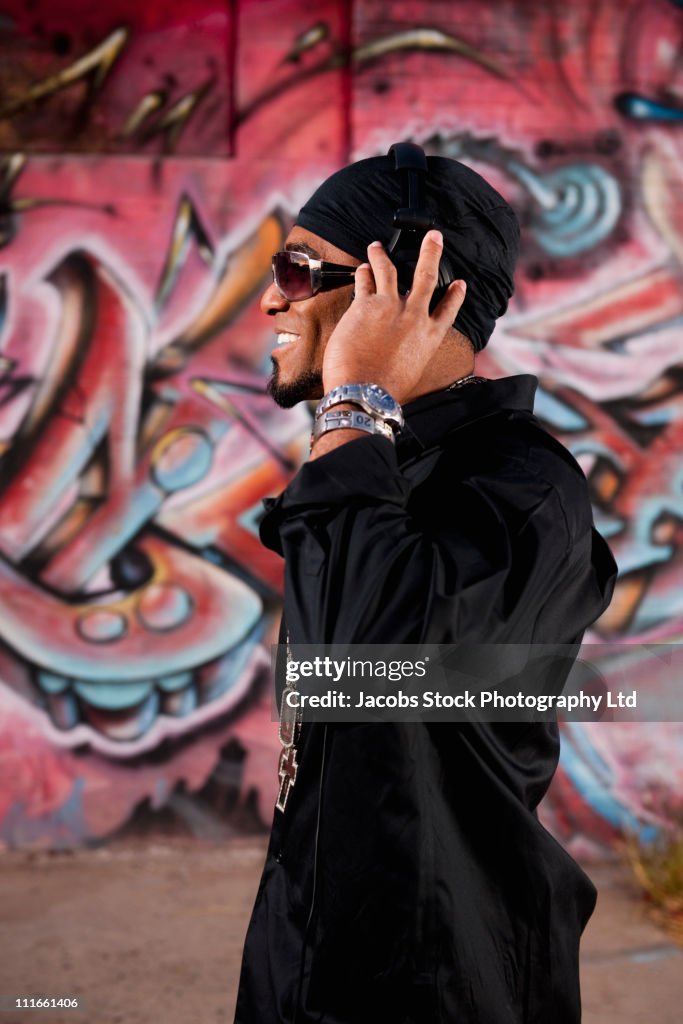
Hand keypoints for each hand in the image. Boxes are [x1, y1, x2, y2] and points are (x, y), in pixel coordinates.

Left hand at [321, 230, 466, 404]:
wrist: (364, 393)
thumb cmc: (384, 391)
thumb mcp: (410, 372)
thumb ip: (410, 354)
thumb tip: (399, 352)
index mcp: (429, 337)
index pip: (447, 310)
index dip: (455, 295)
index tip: (460, 284)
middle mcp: (414, 317)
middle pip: (426, 276)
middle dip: (431, 253)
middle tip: (434, 237)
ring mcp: (390, 307)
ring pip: (389, 269)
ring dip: (382, 255)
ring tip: (377, 247)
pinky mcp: (366, 305)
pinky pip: (365, 280)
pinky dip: (364, 272)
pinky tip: (362, 267)